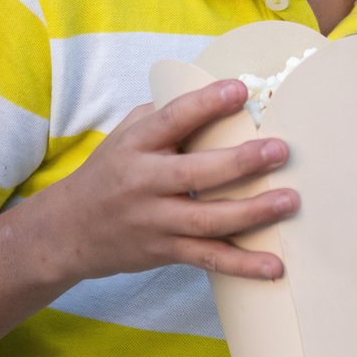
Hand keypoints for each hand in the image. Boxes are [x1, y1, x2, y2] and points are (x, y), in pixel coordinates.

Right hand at [33, 79, 297, 283]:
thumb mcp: (126, 135)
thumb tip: (217, 93)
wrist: (68, 231)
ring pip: (207, 221)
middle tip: (280, 150)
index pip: (172, 119)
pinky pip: (208, 259)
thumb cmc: (110, 172)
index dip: (205, 104)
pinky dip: (242, 264)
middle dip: (240, 162)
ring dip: (252, 213)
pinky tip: (274, 266)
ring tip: (289, 201)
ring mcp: (155, 222)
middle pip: (195, 174)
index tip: (240, 90)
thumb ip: (165, 117)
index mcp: (136, 145)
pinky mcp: (165, 252)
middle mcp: (144, 183)